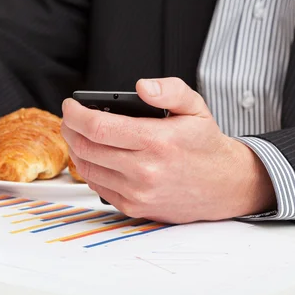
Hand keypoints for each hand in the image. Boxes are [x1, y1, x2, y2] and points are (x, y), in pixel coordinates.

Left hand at [61, 78, 275, 223]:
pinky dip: (89, 168)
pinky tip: (94, 156)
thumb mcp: (196, 107)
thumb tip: (142, 87)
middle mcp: (144, 170)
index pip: (98, 127)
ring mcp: (137, 192)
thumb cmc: (205, 145)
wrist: (224, 186)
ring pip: (87, 168)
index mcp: (156, 141)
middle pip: (86, 147)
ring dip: (76, 148)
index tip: (71, 105)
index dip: (76, 114)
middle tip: (71, 118)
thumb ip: (170, 90)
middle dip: (70, 128)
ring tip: (79, 134)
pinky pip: (97, 186)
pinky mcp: (133, 207)